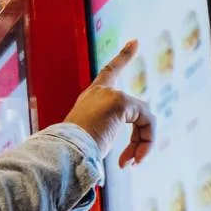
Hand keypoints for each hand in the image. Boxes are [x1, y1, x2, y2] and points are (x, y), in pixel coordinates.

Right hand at [64, 40, 154, 166]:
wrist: (63, 151)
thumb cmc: (69, 152)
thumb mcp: (87, 142)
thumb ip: (98, 142)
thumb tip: (103, 168)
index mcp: (90, 98)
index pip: (109, 72)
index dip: (123, 57)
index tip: (136, 41)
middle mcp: (100, 91)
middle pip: (137, 110)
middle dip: (144, 138)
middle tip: (130, 163)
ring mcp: (111, 95)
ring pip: (144, 118)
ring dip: (142, 145)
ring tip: (129, 164)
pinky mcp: (120, 102)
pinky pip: (147, 121)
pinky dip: (146, 143)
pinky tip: (133, 159)